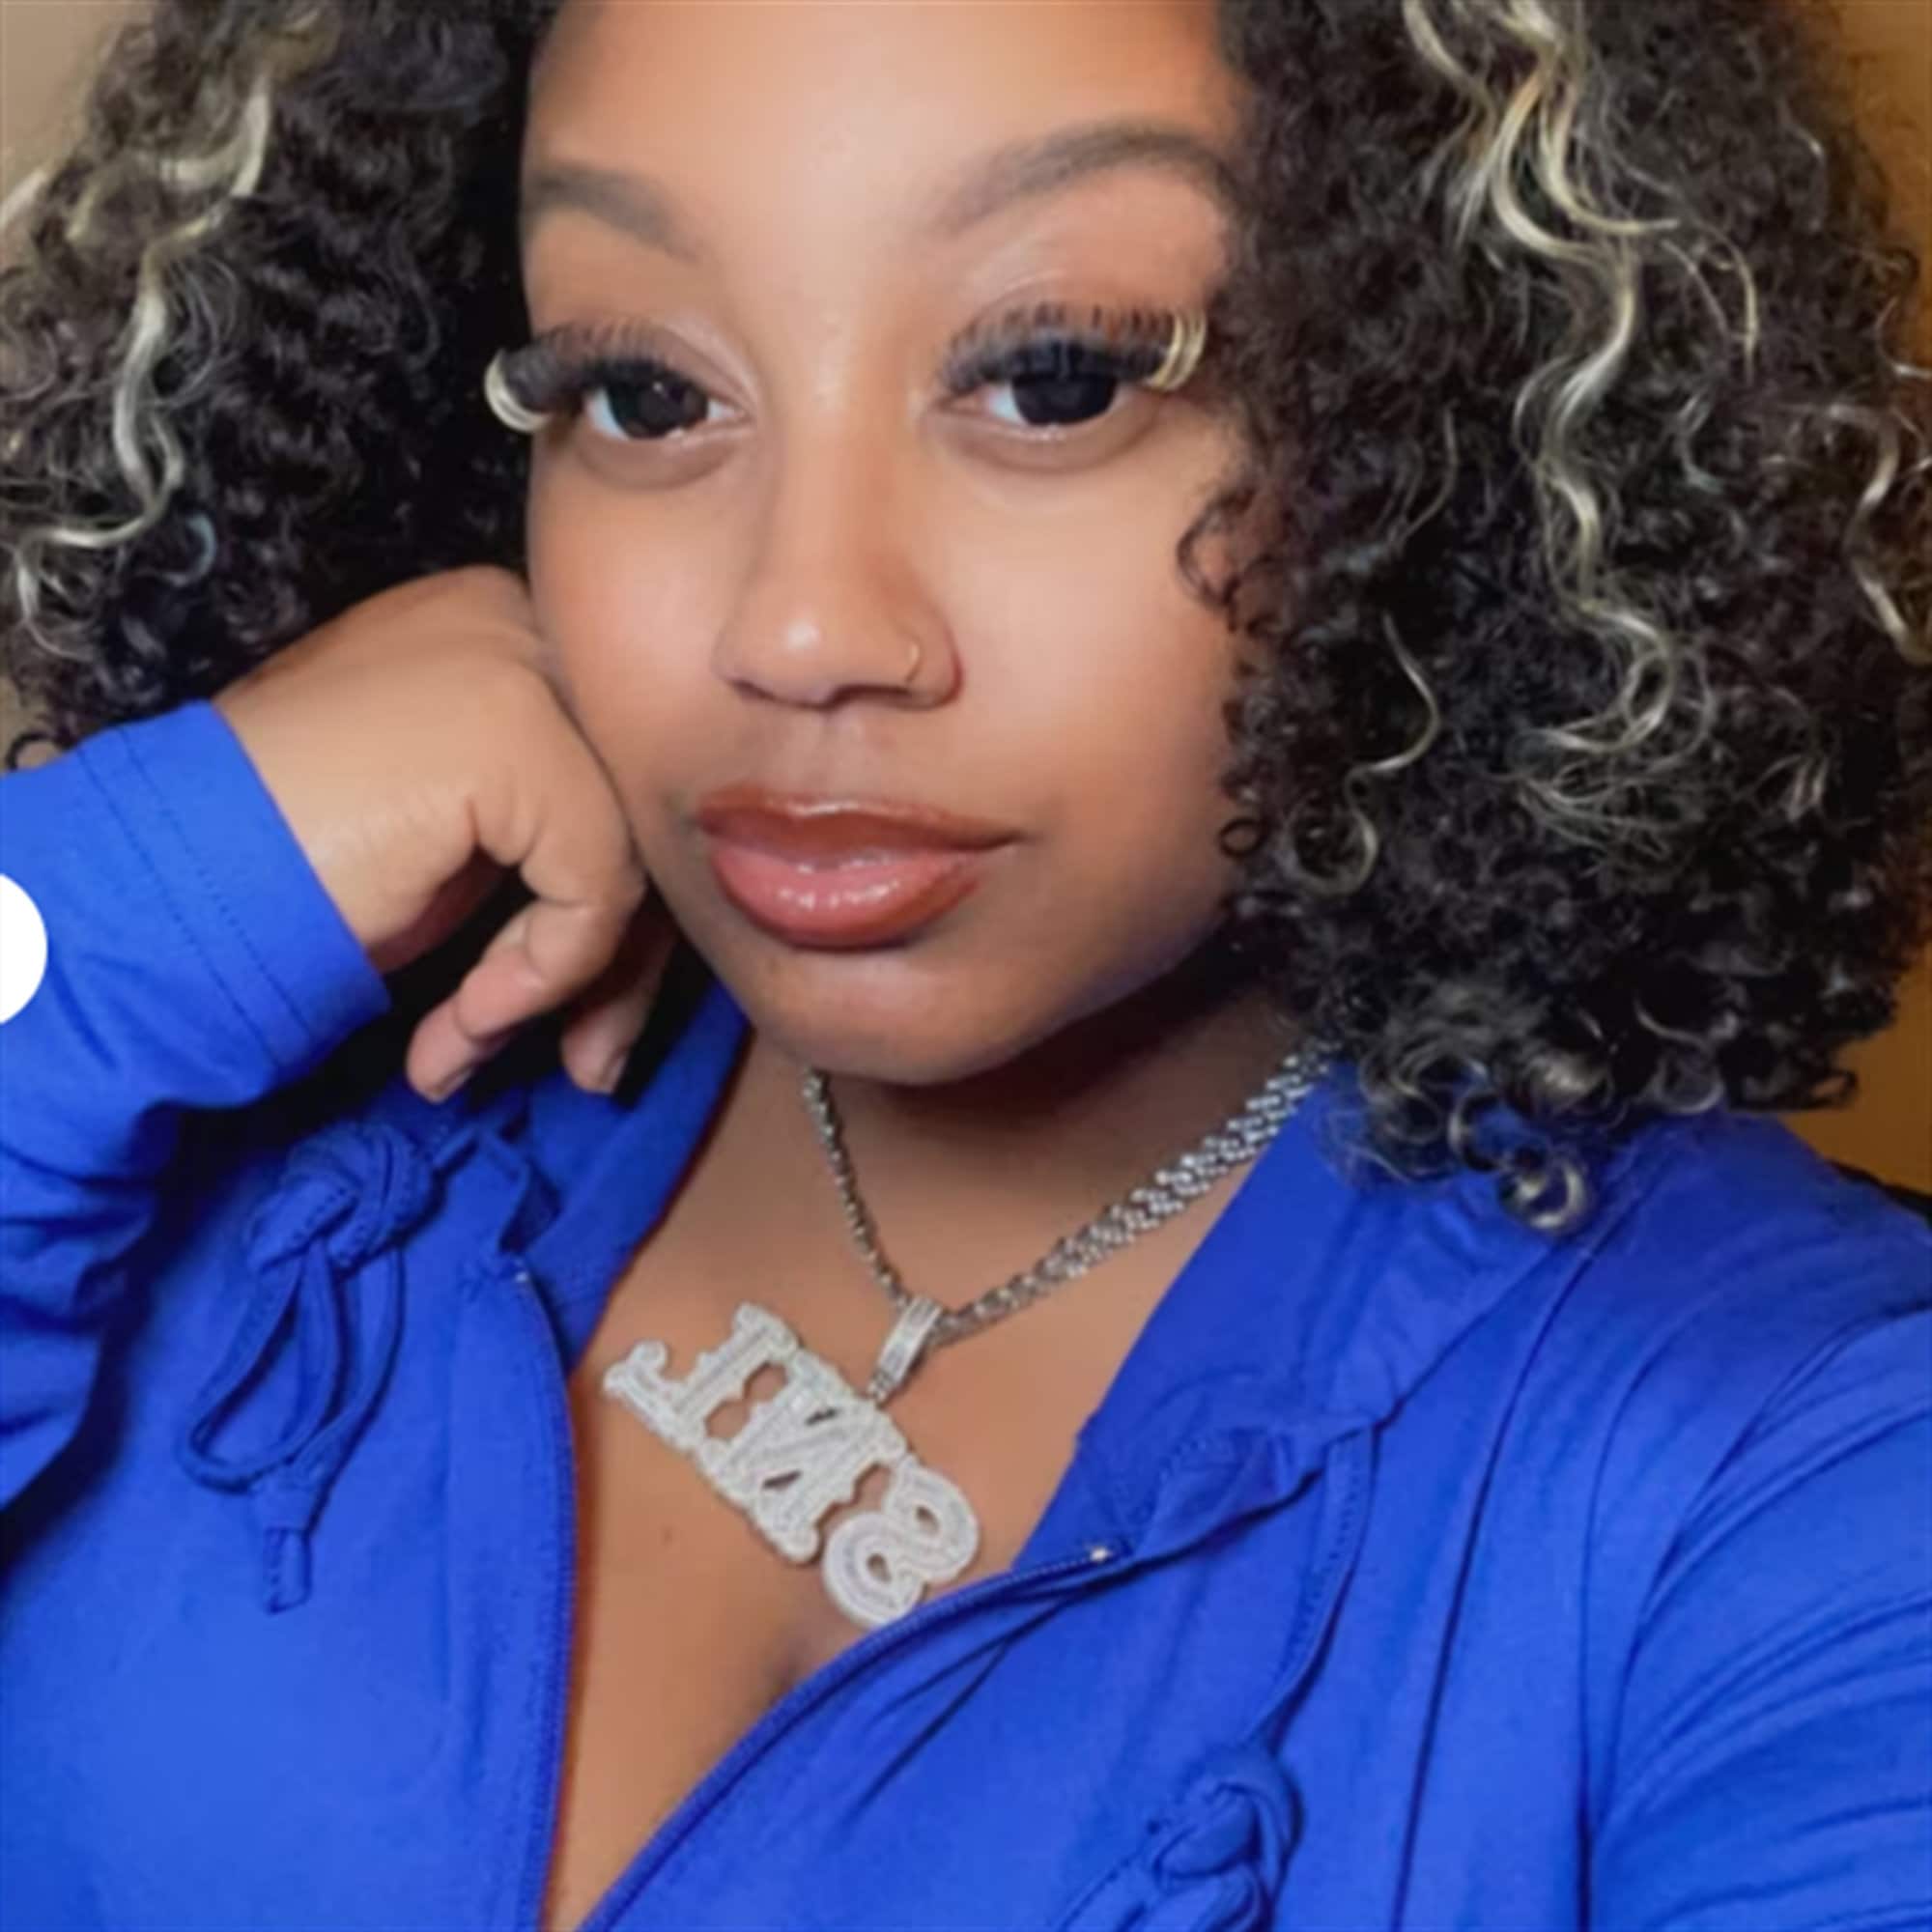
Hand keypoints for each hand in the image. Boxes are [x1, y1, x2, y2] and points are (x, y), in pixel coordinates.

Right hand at [212, 566, 674, 1102]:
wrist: (166, 877)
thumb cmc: (298, 862)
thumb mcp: (462, 848)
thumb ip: (563, 851)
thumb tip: (657, 942)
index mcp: (513, 631)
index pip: (626, 780)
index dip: (615, 920)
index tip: (581, 1021)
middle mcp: (529, 625)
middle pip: (646, 816)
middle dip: (622, 968)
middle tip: (587, 1067)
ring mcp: (525, 665)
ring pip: (636, 859)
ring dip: (570, 990)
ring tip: (475, 1049)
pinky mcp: (518, 732)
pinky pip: (597, 890)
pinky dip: (541, 979)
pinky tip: (462, 1024)